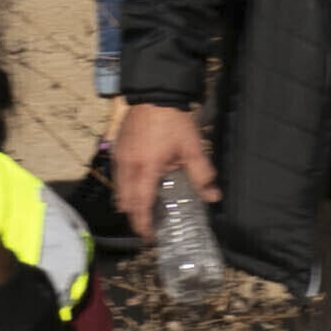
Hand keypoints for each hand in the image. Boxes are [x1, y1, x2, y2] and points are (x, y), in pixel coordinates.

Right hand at [105, 98, 216, 221]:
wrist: (155, 92)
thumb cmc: (173, 121)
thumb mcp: (192, 148)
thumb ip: (202, 175)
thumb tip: (213, 197)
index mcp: (145, 169)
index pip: (140, 204)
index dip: (143, 224)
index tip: (148, 238)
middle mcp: (127, 165)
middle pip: (124, 200)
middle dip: (134, 216)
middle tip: (148, 226)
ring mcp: (119, 155)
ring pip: (118, 188)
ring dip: (128, 202)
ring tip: (144, 209)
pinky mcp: (117, 146)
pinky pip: (117, 175)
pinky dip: (124, 187)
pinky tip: (138, 186)